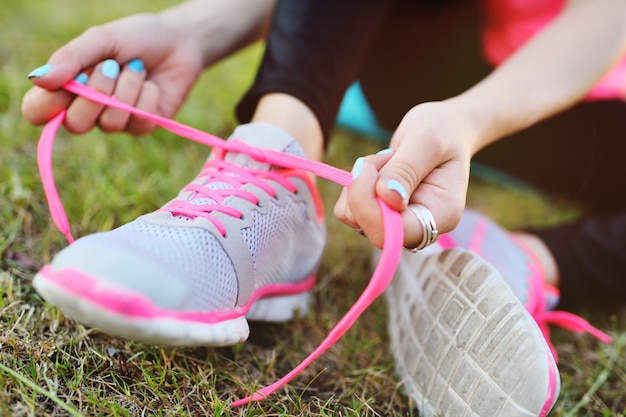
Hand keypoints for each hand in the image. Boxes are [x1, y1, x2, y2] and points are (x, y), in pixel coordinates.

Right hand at [21, 12, 205, 134]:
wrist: (179, 42)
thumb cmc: (135, 38)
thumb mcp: (101, 40)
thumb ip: (70, 58)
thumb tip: (38, 78)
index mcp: (68, 87)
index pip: (38, 111)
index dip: (46, 104)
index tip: (67, 82)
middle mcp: (88, 108)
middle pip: (75, 124)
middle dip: (96, 93)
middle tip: (111, 66)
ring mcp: (116, 120)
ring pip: (110, 124)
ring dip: (126, 89)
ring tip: (137, 68)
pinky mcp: (143, 126)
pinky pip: (138, 122)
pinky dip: (147, 96)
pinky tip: (151, 83)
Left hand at [334, 101, 475, 248]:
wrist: (441, 128)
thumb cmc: (441, 130)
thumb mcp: (426, 141)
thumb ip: (406, 169)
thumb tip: (386, 197)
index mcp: (442, 214)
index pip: (402, 233)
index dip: (374, 211)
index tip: (367, 171)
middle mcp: (421, 226)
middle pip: (374, 230)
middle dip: (364, 190)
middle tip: (383, 156)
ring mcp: (398, 222)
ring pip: (355, 217)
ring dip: (360, 183)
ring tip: (388, 158)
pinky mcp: (380, 214)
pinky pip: (349, 208)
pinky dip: (355, 183)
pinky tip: (379, 167)